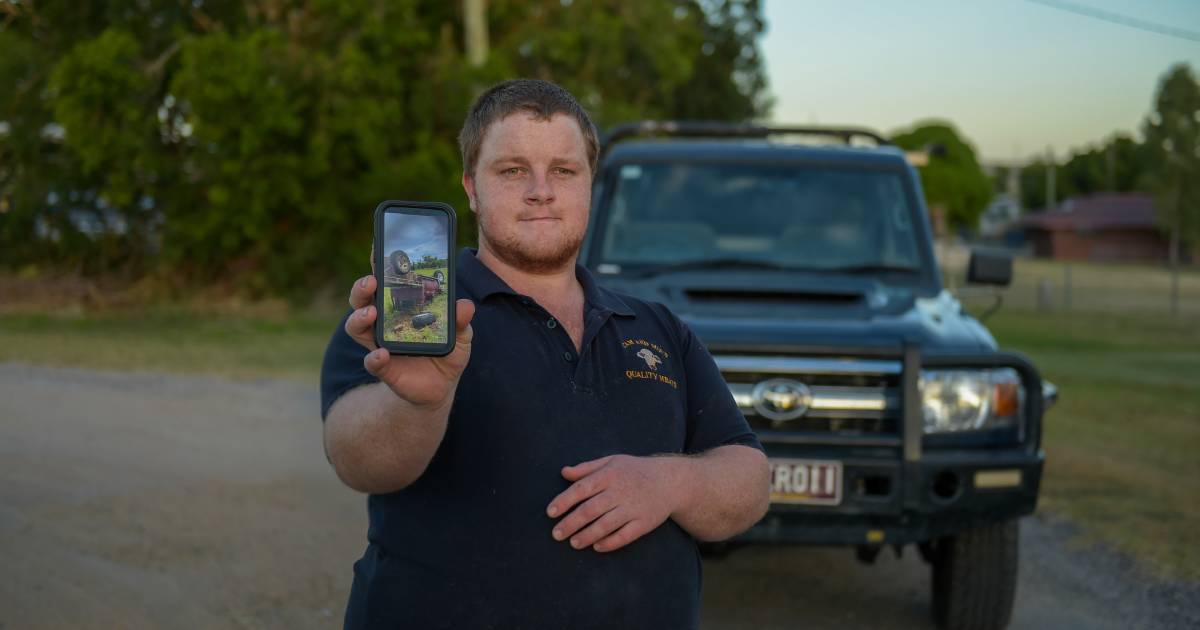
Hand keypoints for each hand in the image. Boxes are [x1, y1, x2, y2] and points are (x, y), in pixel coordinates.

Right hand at [344, 273, 474, 406]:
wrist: (442, 385)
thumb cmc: (447, 351)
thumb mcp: (461, 334)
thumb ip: (462, 320)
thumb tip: (464, 306)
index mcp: (400, 306)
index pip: (385, 281)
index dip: (378, 264)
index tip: (378, 248)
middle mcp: (383, 322)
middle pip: (361, 300)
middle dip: (361, 288)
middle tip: (372, 281)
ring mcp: (379, 344)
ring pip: (357, 326)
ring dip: (359, 317)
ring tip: (371, 312)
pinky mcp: (384, 368)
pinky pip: (372, 362)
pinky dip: (374, 358)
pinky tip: (382, 354)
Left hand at [545, 455, 690, 552]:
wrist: (670, 481)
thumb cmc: (635, 470)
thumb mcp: (612, 461)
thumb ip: (587, 468)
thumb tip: (564, 472)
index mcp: (610, 475)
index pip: (582, 488)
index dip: (564, 501)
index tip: (550, 513)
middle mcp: (621, 491)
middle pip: (590, 510)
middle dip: (571, 523)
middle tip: (556, 534)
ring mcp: (633, 508)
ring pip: (606, 525)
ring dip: (587, 536)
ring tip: (573, 543)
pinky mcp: (644, 523)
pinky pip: (625, 536)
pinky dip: (610, 543)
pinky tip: (597, 547)